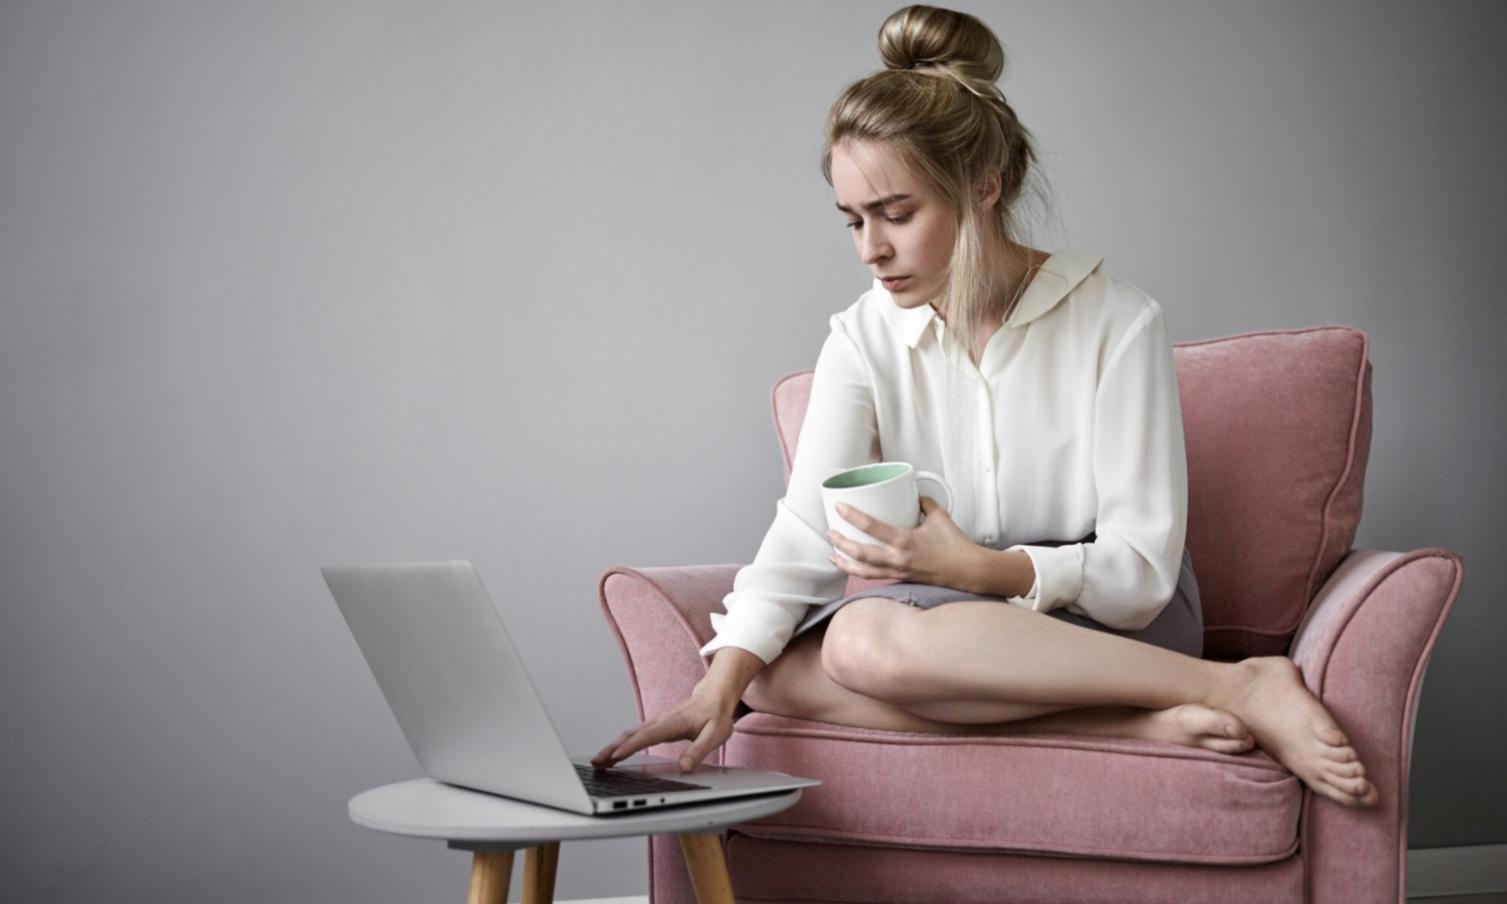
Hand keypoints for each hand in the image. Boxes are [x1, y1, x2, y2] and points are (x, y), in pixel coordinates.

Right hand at [591, 689, 735, 773]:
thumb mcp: (715, 735)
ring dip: (612, 747)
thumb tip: (684, 767)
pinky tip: (613, 755)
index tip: (615, 756)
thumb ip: (699, 750)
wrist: (714, 697)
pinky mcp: (655, 727)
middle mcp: (660, 721)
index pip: (647, 735)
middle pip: (631, 734)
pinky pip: (633, 735)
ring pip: (629, 734)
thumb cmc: (715, 715)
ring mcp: (656, 723)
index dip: (630, 746)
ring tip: (597, 762)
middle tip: (596, 762)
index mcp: (673, 722)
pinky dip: (620, 744)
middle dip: (611, 748)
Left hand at [826, 496, 982, 589]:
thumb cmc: (955, 545)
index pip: (872, 527)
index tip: (839, 507)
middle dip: (841, 543)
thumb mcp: (938, 516)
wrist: (968, 571)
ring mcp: (898, 571)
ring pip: (864, 571)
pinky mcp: (902, 578)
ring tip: (832, 555)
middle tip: (829, 533)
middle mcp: (898, 558)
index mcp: (905, 541)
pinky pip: (875, 577)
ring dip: (845, 564)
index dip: (852, 516)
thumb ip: (923, 503)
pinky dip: (860, 572)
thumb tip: (912, 495)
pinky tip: (853, 567)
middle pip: (860, 553)